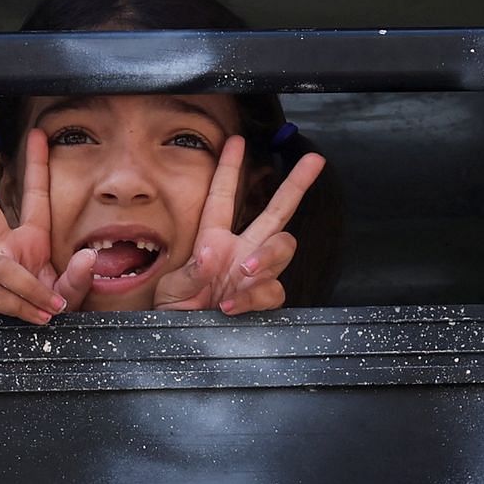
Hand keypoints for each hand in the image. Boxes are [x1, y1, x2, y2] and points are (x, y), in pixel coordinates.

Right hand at [0, 131, 94, 324]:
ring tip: (48, 309)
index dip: (36, 166)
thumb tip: (87, 256)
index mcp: (29, 240)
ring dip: (29, 289)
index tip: (39, 133)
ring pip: (2, 268)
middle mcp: (2, 249)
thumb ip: (81, 279)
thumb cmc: (47, 315)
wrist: (28, 349)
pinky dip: (20, 306)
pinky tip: (33, 318)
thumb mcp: (73, 296)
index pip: (34, 198)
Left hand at [153, 137, 324, 315]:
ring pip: (282, 248)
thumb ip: (191, 272)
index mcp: (213, 239)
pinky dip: (255, 295)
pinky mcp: (259, 300)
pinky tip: (232, 304)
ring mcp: (253, 276)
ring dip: (268, 256)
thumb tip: (212, 254)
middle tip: (314, 161)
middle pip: (276, 212)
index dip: (229, 169)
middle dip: (296, 185)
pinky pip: (272, 290)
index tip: (236, 141)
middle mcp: (239, 252)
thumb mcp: (170, 289)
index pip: (222, 198)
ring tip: (244, 271)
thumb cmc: (171, 312)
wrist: (175, 342)